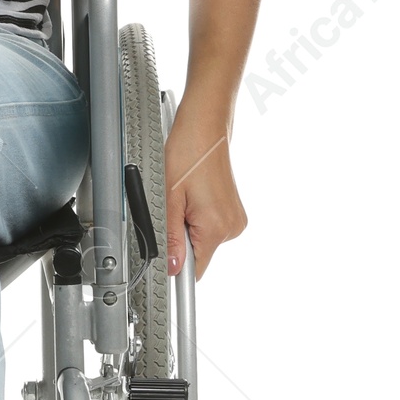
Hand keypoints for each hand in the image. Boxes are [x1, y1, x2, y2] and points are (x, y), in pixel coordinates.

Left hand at [162, 104, 247, 282]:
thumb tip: (172, 267)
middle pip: (199, 254)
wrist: (204, 129)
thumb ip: (171, 238)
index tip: (164, 261)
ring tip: (185, 198)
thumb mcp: (169, 199)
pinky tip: (194, 197)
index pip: (196, 270)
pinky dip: (198, 219)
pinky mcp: (233, 212)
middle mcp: (232, 227)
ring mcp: (235, 219)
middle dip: (181, 240)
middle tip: (173, 210)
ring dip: (189, 227)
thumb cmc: (187, 154)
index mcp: (217, 227)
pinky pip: (210, 228)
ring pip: (203, 240)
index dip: (177, 268)